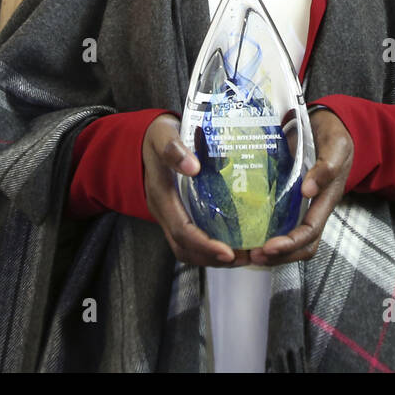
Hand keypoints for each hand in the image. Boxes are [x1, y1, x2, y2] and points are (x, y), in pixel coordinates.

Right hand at [142, 113, 250, 266]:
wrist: (148, 137)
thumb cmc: (157, 135)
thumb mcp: (162, 135)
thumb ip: (173, 149)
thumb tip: (193, 167)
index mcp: (162, 197)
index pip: (182, 231)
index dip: (205, 245)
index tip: (228, 252)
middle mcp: (165, 212)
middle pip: (187, 248)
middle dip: (214, 258)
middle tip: (245, 257)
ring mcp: (171, 215)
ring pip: (190, 248)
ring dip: (215, 257)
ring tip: (245, 254)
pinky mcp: (179, 213)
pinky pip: (194, 238)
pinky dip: (213, 246)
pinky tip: (235, 241)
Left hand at [249, 107, 353, 266]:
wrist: (327, 126)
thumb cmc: (334, 138)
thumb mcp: (336, 147)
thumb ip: (326, 168)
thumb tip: (308, 191)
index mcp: (326, 201)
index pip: (309, 233)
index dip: (290, 244)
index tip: (269, 247)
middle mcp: (312, 209)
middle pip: (300, 246)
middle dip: (278, 256)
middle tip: (252, 255)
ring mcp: (300, 205)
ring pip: (288, 239)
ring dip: (270, 250)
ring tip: (246, 252)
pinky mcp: (286, 198)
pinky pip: (276, 221)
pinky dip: (262, 232)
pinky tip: (244, 233)